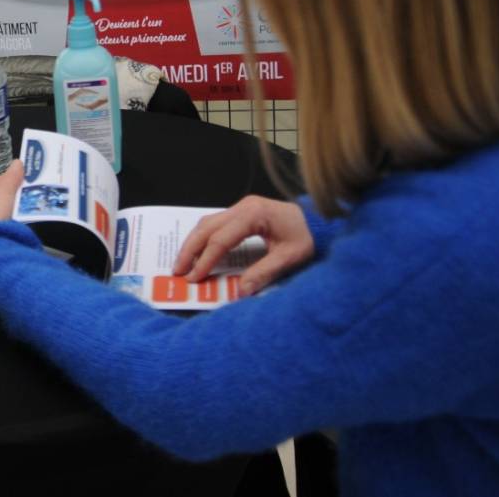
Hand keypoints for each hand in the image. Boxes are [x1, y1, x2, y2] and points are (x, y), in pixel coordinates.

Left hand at [0, 160, 22, 228]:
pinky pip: (0, 226)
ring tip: (25, 209)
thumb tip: (18, 162)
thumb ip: (12, 176)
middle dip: (11, 197)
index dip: (10, 181)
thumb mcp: (5, 190)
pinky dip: (9, 223)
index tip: (24, 181)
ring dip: (11, 211)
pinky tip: (18, 223)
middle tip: (27, 195)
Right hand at [173, 195, 314, 296]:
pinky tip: (198, 253)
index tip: (194, 278)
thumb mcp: (291, 257)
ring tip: (183, 263)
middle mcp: (243, 207)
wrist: (321, 220)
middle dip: (190, 250)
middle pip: (207, 227)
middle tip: (178, 271)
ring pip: (207, 223)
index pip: (221, 239)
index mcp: (254, 214)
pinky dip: (203, 239)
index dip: (205, 260)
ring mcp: (241, 207)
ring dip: (193, 243)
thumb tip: (241, 291)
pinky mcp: (241, 212)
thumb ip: (265, 272)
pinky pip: (215, 224)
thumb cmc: (308, 237)